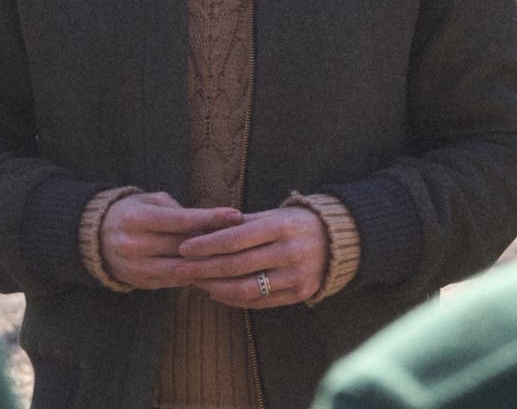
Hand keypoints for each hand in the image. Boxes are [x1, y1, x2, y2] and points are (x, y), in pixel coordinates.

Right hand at [99, 192, 242, 290]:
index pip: (180, 220)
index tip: (236, 214)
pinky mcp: (141, 283)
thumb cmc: (132, 213)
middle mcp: (134, 245)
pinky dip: (196, 276)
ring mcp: (136, 267)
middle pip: (183, 247)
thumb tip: (211, 221)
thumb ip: (178, 210)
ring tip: (237, 256)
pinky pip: (175, 282)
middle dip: (216, 242)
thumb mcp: (150, 202)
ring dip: (210, 264)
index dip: (210, 218)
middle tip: (246, 237)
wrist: (97, 238)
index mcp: (137, 219)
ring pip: (182, 269)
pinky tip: (216, 271)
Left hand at [175, 206, 327, 307]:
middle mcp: (291, 252)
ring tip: (196, 282)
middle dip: (204, 268)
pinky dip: (235, 300)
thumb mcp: (271, 215)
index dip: (207, 245)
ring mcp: (297, 276)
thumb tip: (200, 227)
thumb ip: (239, 223)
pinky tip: (217, 293)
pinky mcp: (300, 294)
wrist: (336, 241)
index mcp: (282, 226)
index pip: (236, 239)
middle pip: (238, 265)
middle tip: (180, 268)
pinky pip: (261, 302)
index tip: (184, 247)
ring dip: (216, 288)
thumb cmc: (294, 223)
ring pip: (247, 289)